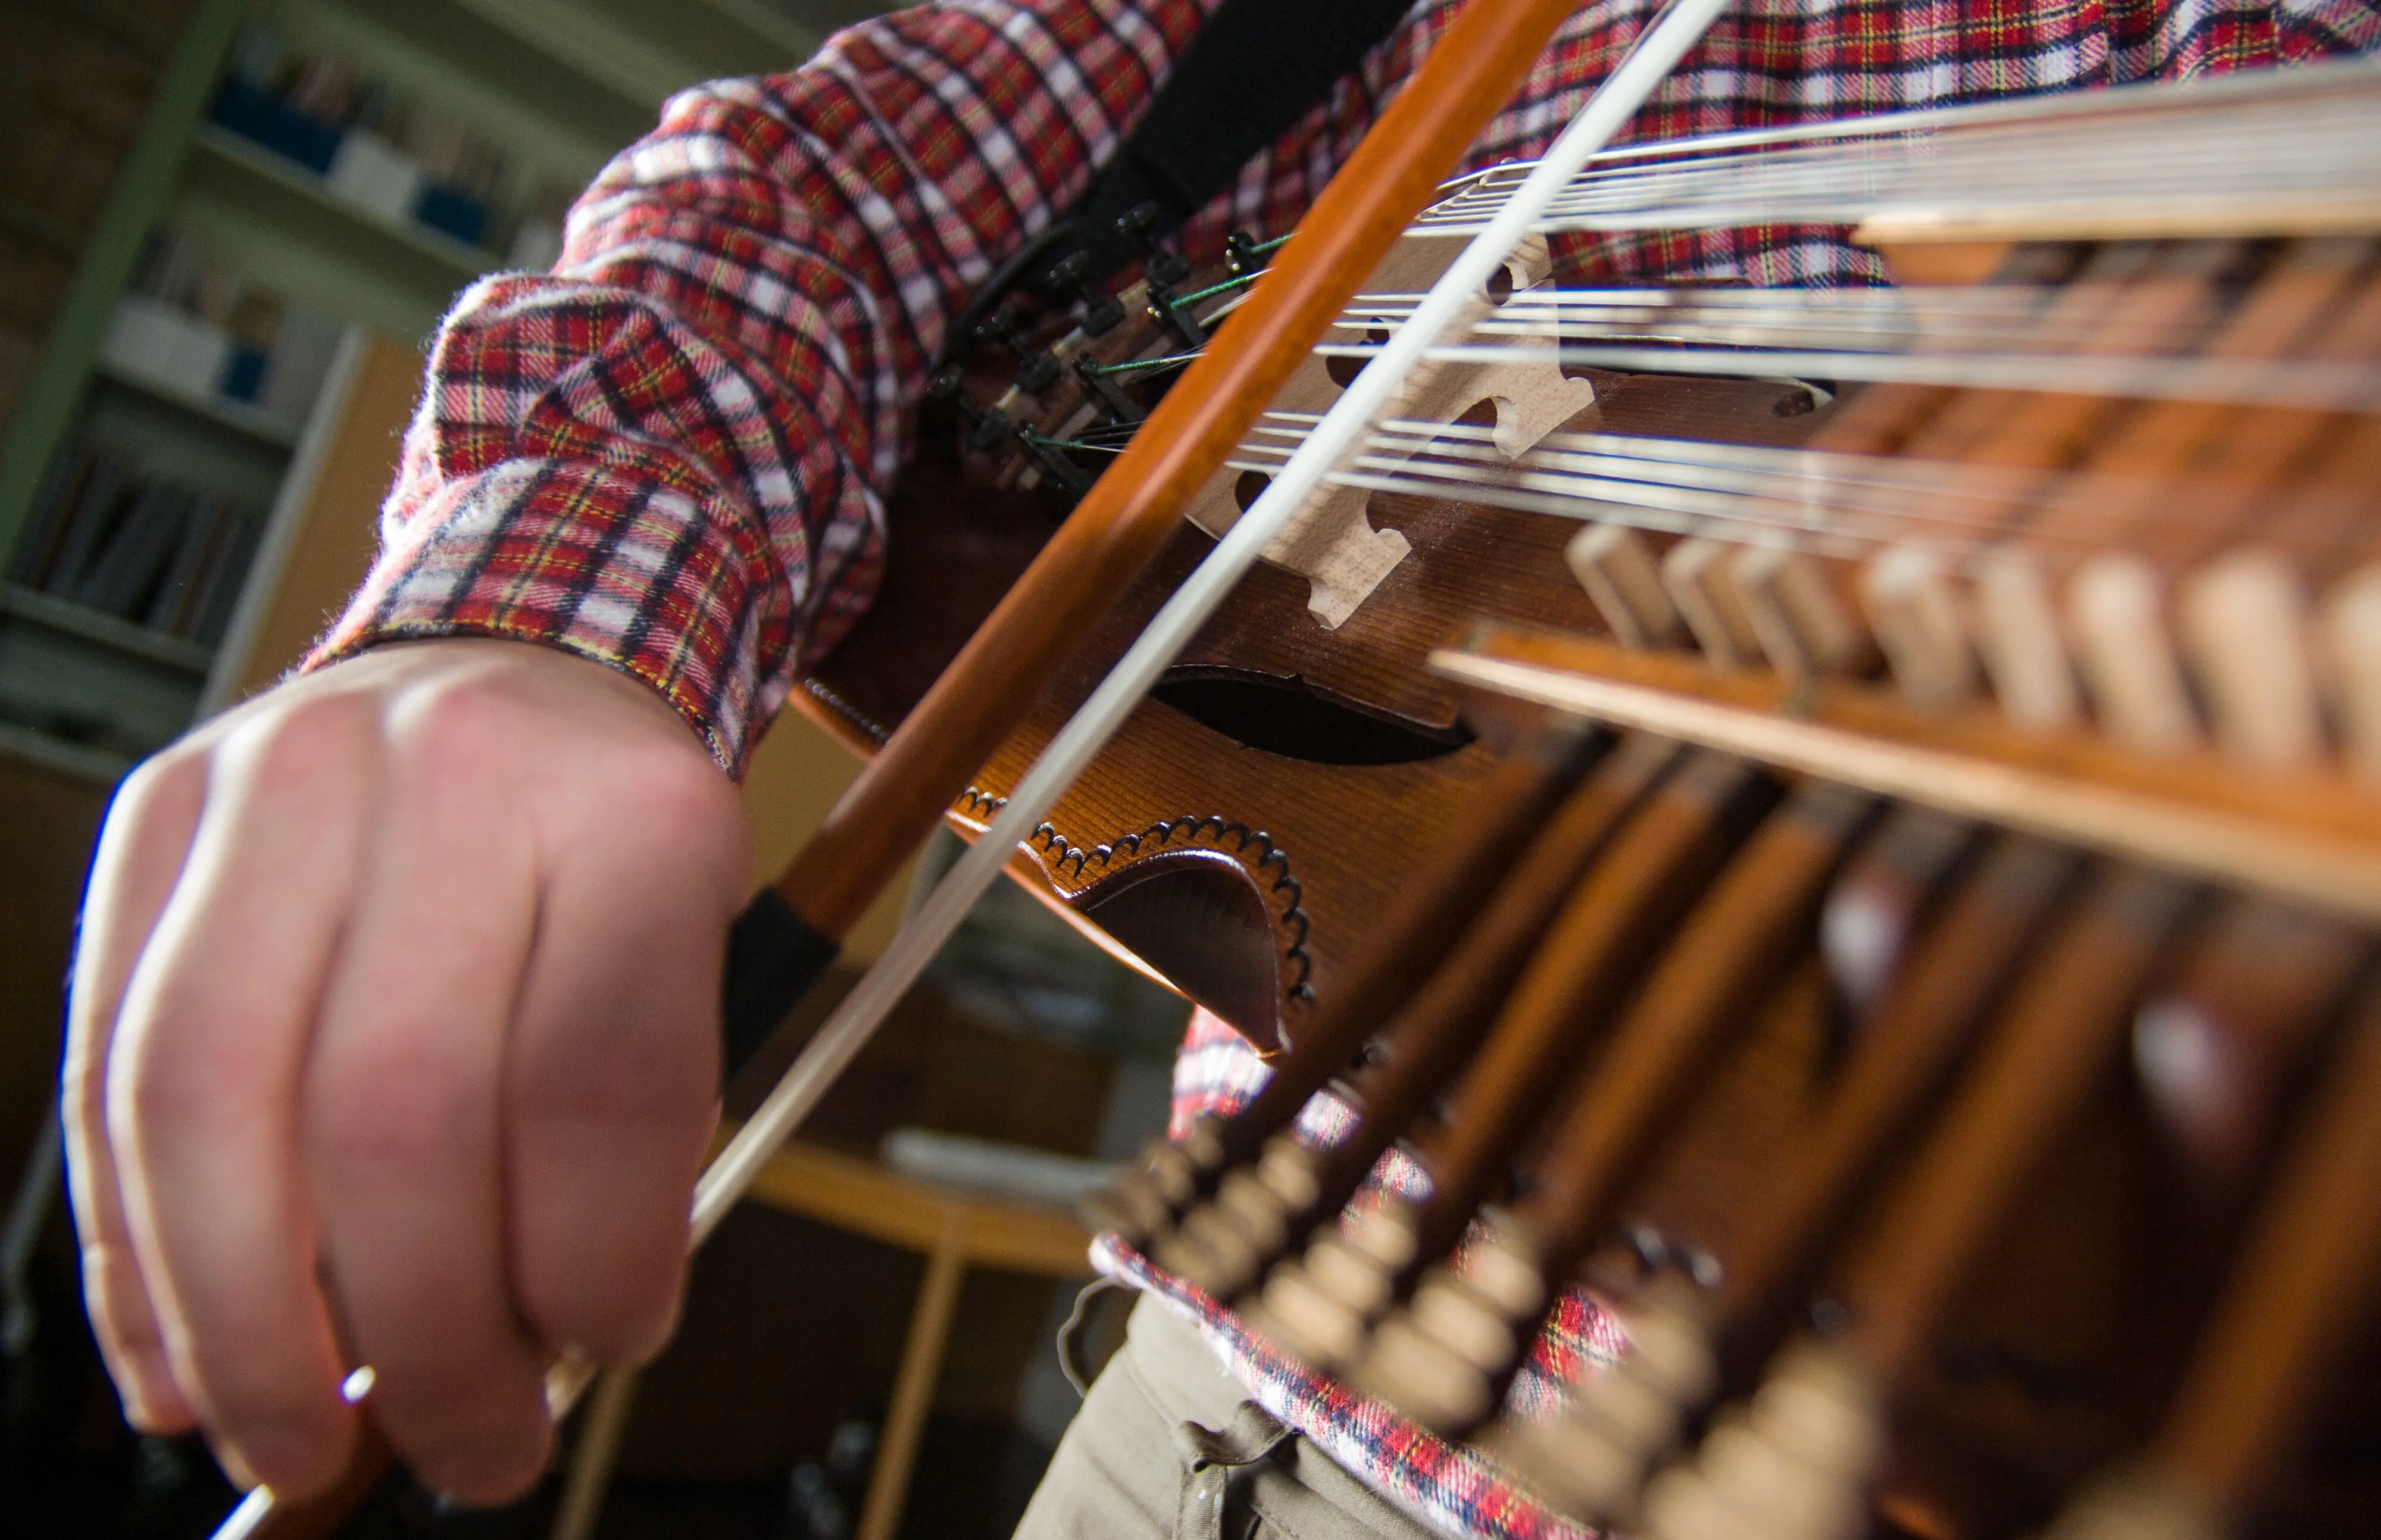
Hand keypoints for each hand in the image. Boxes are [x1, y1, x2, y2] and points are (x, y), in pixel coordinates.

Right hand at [64, 637, 751, 1503]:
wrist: (518, 663)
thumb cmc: (608, 841)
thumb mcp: (699, 950)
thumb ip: (639, 1134)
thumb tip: (544, 1345)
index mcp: (628, 811)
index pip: (597, 1082)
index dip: (590, 1263)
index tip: (600, 1352)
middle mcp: (445, 774)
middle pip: (392, 1114)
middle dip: (419, 1339)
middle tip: (461, 1445)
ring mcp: (275, 784)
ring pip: (209, 1104)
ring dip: (245, 1329)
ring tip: (296, 1443)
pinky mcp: (152, 823)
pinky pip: (108, 1076)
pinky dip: (138, 1256)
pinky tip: (184, 1363)